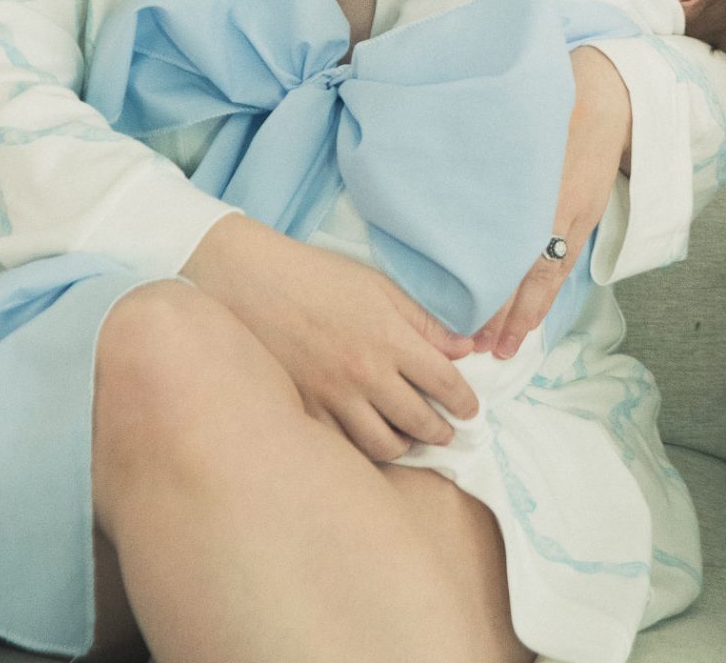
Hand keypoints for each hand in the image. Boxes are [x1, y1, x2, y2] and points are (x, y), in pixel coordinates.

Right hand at [181, 211, 478, 463]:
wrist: (253, 283)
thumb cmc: (319, 276)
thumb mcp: (379, 286)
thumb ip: (423, 321)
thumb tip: (464, 348)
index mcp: (389, 339)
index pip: (444, 382)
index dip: (464, 401)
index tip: (472, 410)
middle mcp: (364, 374)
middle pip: (417, 421)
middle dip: (441, 432)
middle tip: (450, 433)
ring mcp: (332, 397)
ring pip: (381, 445)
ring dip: (404, 447)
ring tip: (412, 441)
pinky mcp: (304, 410)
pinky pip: (341, 445)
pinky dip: (360, 449)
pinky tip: (369, 441)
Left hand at [474, 44, 632, 359]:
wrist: (612, 96)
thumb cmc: (559, 101)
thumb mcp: (524, 121)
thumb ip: (491, 153)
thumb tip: (448, 179)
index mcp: (540, 186)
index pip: (514, 251)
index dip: (494, 289)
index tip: (467, 316)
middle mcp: (559, 208)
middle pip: (529, 273)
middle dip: (505, 313)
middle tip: (478, 347)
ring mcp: (577, 217)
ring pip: (549, 277)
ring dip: (527, 315)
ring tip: (505, 347)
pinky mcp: (586, 218)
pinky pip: (564, 266)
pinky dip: (548, 296)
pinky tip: (533, 318)